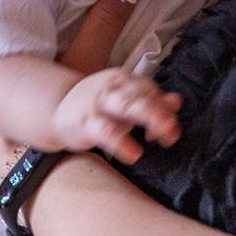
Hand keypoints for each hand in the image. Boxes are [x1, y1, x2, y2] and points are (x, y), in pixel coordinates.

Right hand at [49, 67, 181, 163]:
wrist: (58, 109)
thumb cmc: (100, 107)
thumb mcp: (125, 101)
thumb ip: (151, 102)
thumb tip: (177, 101)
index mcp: (125, 81)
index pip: (150, 90)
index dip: (164, 109)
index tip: (171, 129)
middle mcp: (113, 88)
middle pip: (140, 95)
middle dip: (158, 109)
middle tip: (171, 125)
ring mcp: (98, 103)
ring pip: (124, 106)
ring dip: (143, 118)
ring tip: (157, 135)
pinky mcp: (85, 122)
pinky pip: (104, 130)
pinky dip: (120, 142)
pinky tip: (133, 154)